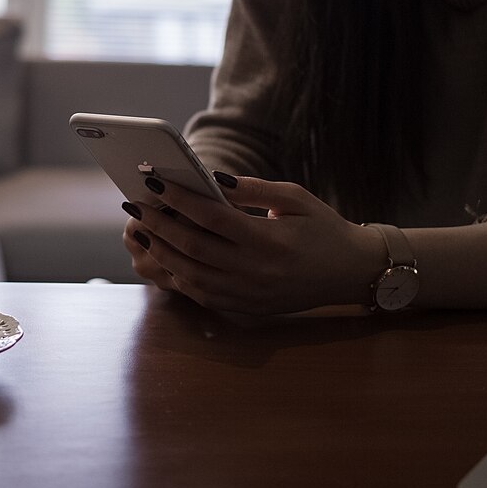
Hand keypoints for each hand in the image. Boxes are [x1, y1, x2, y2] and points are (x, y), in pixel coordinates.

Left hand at [121, 174, 382, 313]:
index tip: (154, 181)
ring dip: (162, 251)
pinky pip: (202, 294)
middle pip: (192, 247)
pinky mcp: (246, 308)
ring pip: (191, 274)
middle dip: (159, 224)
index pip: (211, 217)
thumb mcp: (295, 197)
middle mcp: (256, 271)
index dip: (178, 198)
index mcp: (269, 240)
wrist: (351, 273)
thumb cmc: (324, 228)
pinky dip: (178, 276)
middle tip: (135, 205)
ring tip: (143, 230)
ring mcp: (248, 295)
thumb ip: (252, 189)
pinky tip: (166, 257)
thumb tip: (211, 179)